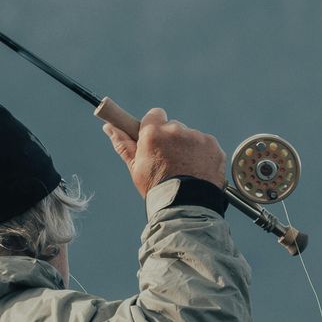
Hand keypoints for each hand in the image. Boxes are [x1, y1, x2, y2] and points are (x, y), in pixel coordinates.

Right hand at [103, 108, 226, 199]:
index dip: (155, 126)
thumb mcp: (135, 168)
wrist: (186, 207)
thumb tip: (109, 126)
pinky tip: (198, 170)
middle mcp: (176, 130)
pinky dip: (203, 155)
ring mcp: (197, 137)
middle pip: (174, 127)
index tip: (155, 138)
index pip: (155, 114)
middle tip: (170, 161)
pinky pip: (206, 145)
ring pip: (191, 137)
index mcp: (154, 133)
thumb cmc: (157, 188)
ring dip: (188, 148)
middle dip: (172, 140)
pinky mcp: (213, 146)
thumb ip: (123, 144)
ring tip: (186, 170)